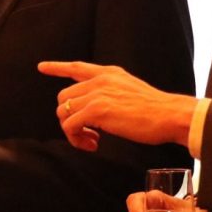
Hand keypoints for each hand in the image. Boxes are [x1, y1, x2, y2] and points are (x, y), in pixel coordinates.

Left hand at [38, 61, 196, 150]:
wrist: (170, 115)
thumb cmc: (156, 110)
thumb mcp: (130, 90)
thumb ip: (111, 92)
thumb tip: (96, 110)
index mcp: (109, 73)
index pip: (77, 67)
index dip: (57, 67)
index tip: (41, 68)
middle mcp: (99, 80)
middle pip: (64, 97)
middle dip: (69, 118)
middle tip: (89, 134)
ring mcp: (97, 94)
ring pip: (63, 112)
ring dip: (73, 131)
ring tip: (92, 141)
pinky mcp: (96, 111)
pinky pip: (70, 126)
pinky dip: (76, 139)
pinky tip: (93, 144)